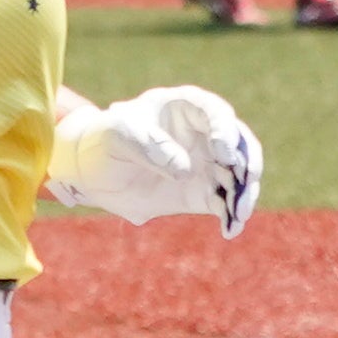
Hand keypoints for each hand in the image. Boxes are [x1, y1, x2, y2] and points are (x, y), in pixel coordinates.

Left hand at [45, 85, 261, 238]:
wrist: (90, 171)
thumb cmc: (103, 140)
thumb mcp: (117, 135)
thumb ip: (150, 147)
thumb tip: (186, 169)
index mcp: (183, 107)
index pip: (215, 112)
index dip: (225, 130)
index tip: (225, 152)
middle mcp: (203, 134)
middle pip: (239, 144)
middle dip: (247, 163)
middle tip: (244, 182)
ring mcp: (206, 164)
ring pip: (238, 176)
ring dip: (244, 194)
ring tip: (239, 214)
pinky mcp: (201, 192)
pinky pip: (225, 203)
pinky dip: (231, 216)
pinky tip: (230, 230)